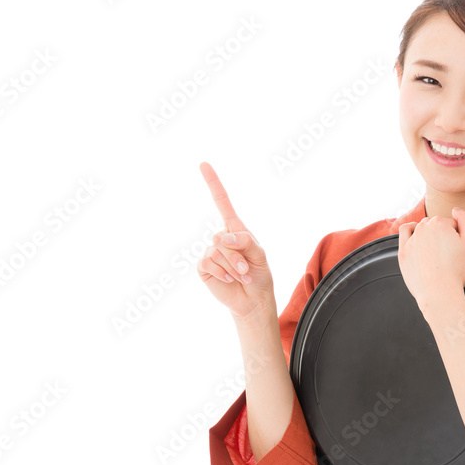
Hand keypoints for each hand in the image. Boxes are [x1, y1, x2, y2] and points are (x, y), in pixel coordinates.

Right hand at [196, 161, 275, 320]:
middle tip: (247, 269)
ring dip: (233, 266)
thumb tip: (224, 237)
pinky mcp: (204, 267)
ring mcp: (211, 252)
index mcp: (235, 229)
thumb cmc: (259, 274)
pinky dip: (222, 272)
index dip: (213, 183)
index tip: (203, 164)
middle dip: (237, 255)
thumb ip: (245, 241)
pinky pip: (209, 263)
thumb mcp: (260, 255)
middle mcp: (221, 238)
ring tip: (241, 275)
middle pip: (223, 236)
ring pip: (217, 251)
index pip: (221, 202)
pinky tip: (229, 279)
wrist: (253, 299)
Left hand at [397, 207, 464, 313]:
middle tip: (448, 254)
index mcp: (440, 223)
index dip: (458, 236)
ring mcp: (411, 239)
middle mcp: (423, 228)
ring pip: (422, 229)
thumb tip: (455, 209)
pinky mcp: (403, 251)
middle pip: (436, 226)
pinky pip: (404, 233)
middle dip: (443, 235)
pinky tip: (417, 238)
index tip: (458, 250)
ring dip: (429, 235)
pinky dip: (410, 231)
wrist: (439, 293)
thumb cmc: (457, 270)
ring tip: (435, 251)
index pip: (452, 224)